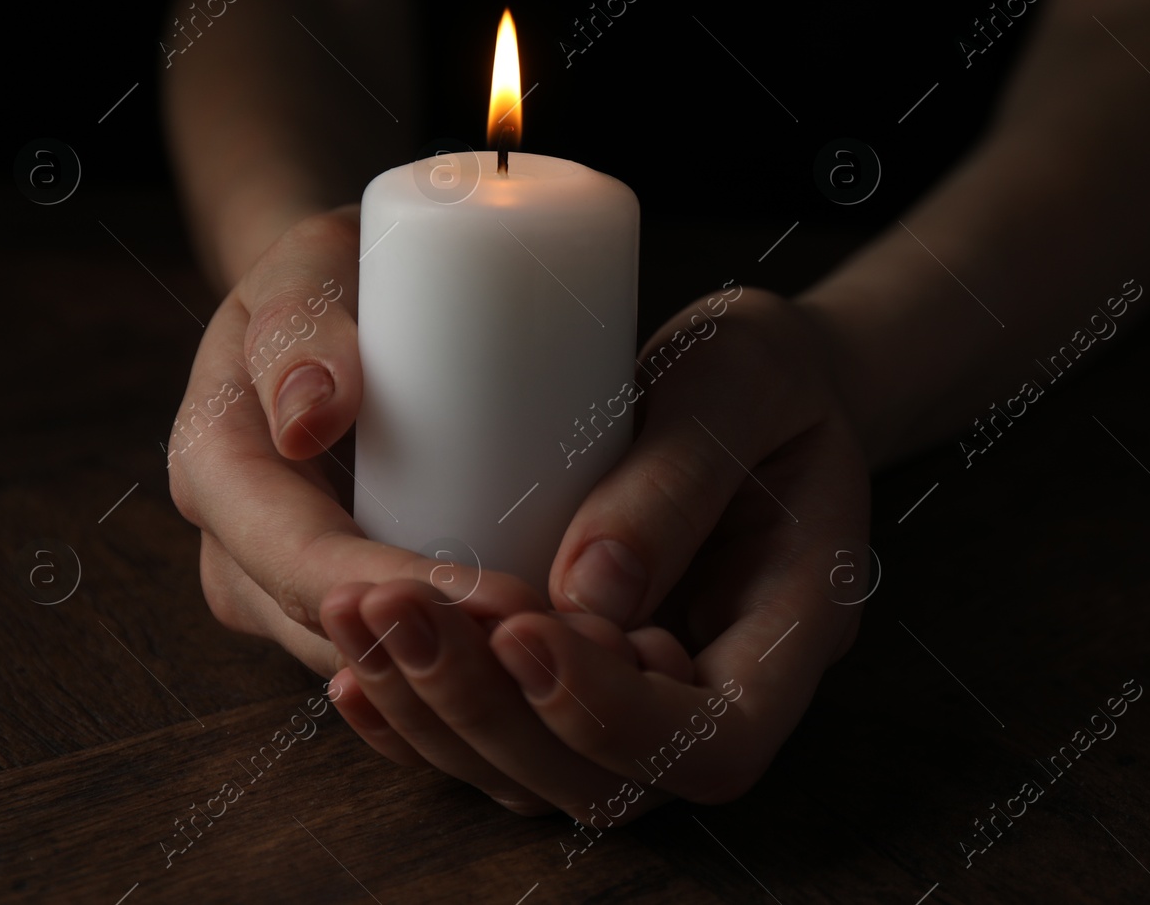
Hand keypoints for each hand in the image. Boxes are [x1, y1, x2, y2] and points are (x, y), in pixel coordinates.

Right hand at [168, 206, 545, 674]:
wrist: (344, 298)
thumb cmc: (334, 272)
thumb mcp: (311, 266)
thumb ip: (303, 322)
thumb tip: (309, 415)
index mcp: (213, 469)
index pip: (300, 561)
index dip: (399, 593)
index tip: (501, 596)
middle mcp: (237, 549)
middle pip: (337, 635)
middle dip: (445, 654)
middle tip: (558, 645)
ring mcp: (284, 587)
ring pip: (369, 668)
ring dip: (462, 680)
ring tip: (568, 664)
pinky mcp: (343, 603)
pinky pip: (394, 662)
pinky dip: (462, 673)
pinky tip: (544, 673)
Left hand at [320, 288, 871, 819]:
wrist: (755, 379)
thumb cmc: (765, 367)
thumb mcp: (740, 377)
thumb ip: (676, 479)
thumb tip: (584, 596)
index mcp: (793, 627)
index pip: (714, 740)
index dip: (611, 712)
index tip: (521, 625)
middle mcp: (719, 686)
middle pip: (606, 782)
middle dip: (489, 712)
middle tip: (399, 610)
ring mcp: (643, 694)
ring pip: (536, 773)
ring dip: (436, 712)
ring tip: (359, 612)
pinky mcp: (574, 676)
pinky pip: (498, 729)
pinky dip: (420, 710)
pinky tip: (356, 652)